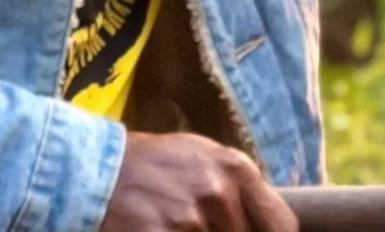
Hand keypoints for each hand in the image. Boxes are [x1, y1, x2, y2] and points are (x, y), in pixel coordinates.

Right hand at [100, 132, 296, 231]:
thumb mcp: (207, 159)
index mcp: (237, 170)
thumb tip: (267, 222)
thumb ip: (239, 186)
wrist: (103, 171)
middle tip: (207, 227)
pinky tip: (165, 230)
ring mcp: (190, 220)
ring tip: (179, 224)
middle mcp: (219, 194)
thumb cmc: (158, 165)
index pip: (281, 224)